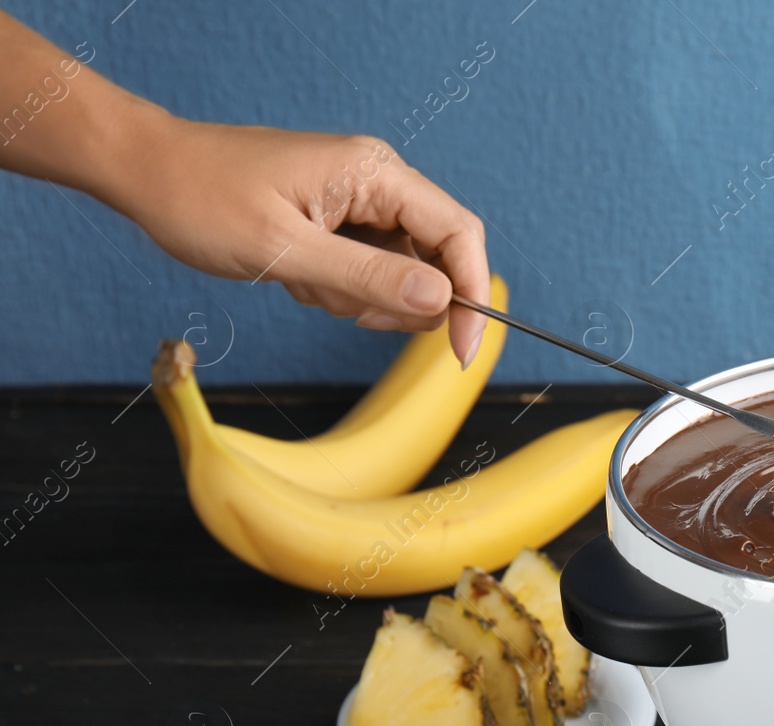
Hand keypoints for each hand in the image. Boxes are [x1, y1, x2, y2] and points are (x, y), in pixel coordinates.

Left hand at [112, 116, 489, 365]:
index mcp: (374, 173)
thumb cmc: (202, 199)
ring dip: (361, 297)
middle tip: (344, 307)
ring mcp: (360, 200)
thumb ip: (369, 277)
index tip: (462, 349)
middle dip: (398, 300)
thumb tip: (442, 300)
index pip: (458, 234)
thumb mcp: (286, 251)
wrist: (147, 172)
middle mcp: (377, 181)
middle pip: (436, 258)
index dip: (472, 294)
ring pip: (402, 272)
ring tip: (304, 283)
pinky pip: (370, 270)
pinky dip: (341, 290)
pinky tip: (297, 277)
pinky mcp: (341, 219)